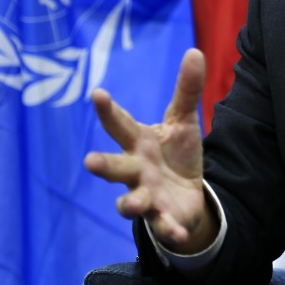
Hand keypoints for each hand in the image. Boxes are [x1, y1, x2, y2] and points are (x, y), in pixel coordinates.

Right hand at [84, 48, 218, 253]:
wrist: (186, 196)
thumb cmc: (175, 154)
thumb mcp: (183, 120)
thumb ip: (186, 89)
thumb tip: (194, 51)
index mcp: (139, 143)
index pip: (120, 125)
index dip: (108, 110)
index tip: (97, 93)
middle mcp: (136, 171)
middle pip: (116, 167)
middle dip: (104, 165)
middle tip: (90, 161)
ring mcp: (146, 197)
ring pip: (131, 202)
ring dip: (131, 204)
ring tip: (133, 204)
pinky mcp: (163, 219)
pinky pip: (164, 227)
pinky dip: (170, 231)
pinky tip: (178, 233)